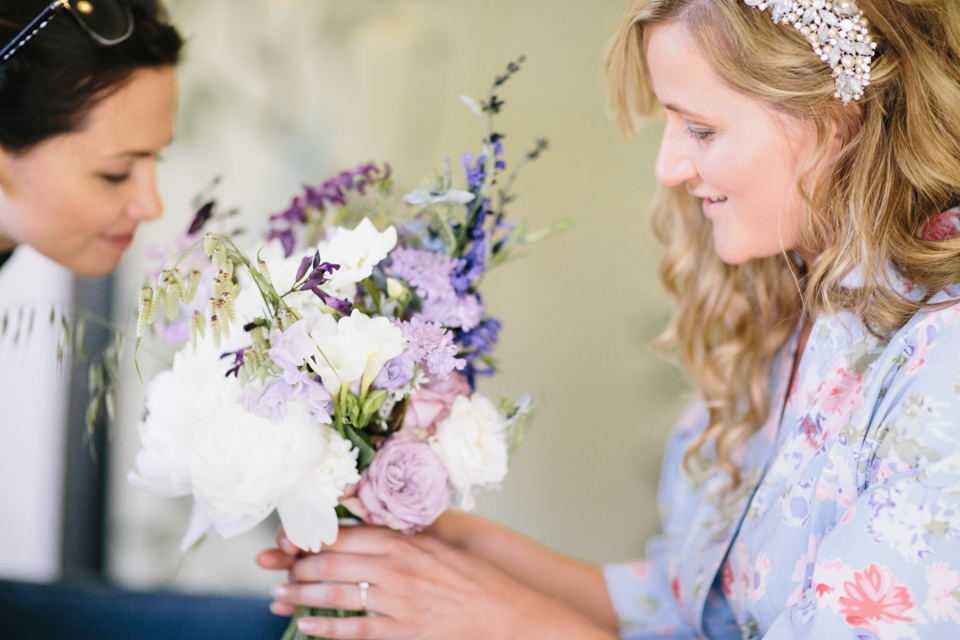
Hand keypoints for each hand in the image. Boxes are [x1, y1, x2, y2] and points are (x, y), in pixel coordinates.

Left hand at [260, 525, 617, 639]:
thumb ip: (405, 535)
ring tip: (279, 598)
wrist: (510, 614)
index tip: (289, 540)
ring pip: (339, 594)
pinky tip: (306, 625)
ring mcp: (401, 601)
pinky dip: (327, 627)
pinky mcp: (405, 631)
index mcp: (408, 541)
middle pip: (335, 562)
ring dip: (303, 596)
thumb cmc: (477, 578)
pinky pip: (357, 630)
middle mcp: (400, 567)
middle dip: (297, 566)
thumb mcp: (442, 545)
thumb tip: (369, 522)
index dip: (313, 537)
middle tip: (274, 570)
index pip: (347, 533)